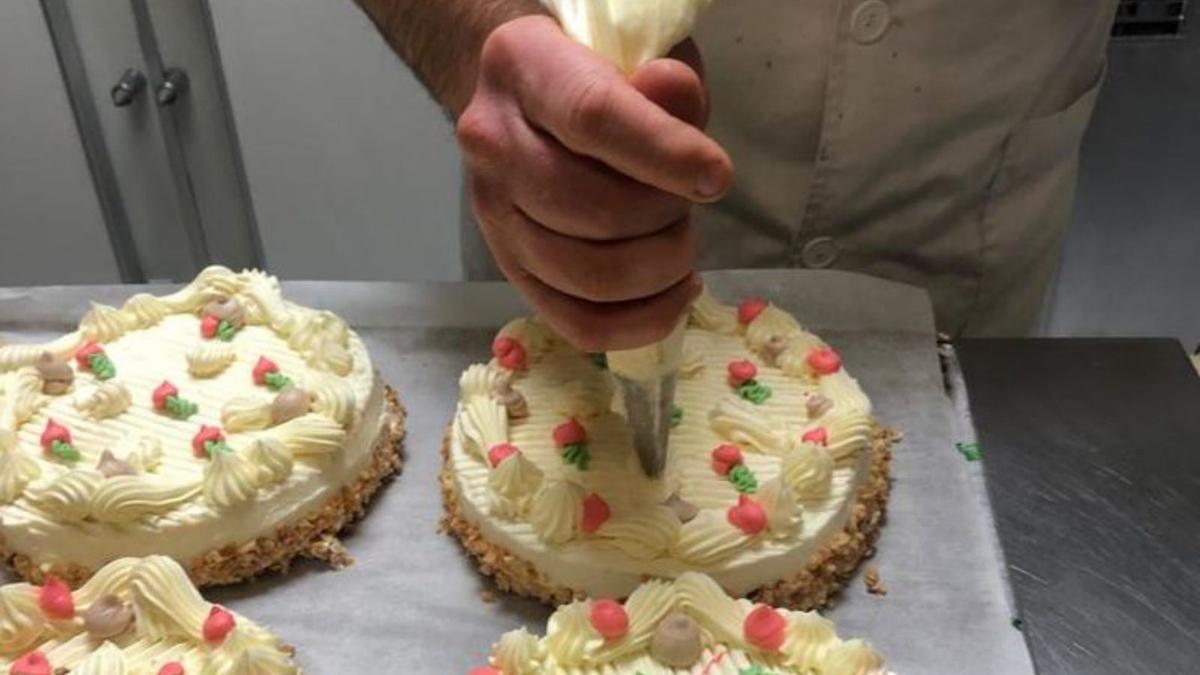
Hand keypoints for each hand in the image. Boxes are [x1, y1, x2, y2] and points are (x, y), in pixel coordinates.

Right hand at [456, 16, 733, 350]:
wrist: (535, 98)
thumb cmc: (604, 69)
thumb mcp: (645, 54)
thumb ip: (667, 78)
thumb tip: (672, 90)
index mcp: (521, 65)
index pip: (591, 117)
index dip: (663, 153)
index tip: (717, 178)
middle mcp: (491, 141)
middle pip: (591, 208)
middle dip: (666, 216)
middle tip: (690, 201)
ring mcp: (492, 213)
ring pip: (588, 276)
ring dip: (659, 269)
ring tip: (680, 241)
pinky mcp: (508, 266)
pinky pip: (578, 323)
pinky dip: (641, 322)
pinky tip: (675, 293)